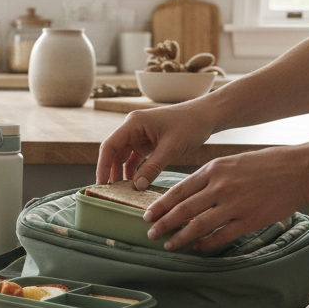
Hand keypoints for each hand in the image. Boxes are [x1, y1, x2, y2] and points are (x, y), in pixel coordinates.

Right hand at [96, 105, 216, 188]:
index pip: (109, 145)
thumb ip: (152, 167)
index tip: (102, 183)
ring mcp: (139, 135)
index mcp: (133, 123)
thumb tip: (137, 186)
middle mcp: (132, 128)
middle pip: (113, 152)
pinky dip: (133, 170)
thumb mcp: (171, 148)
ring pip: (122, 156)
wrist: (207, 116)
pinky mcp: (147, 142)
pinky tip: (134, 183)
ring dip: (121, 172)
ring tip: (121, 190)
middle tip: (110, 191)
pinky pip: (134, 158)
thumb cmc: (190, 125)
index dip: (103, 165)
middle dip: (110, 171)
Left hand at [143, 145, 308, 251]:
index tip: (147, 215)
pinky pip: (222, 235)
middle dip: (163, 223)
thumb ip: (209, 178)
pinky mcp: (250, 219)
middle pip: (183, 209)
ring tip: (168, 244)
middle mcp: (220, 186)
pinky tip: (198, 248)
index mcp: (213, 170)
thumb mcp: (231, 162)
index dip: (160, 205)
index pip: (178, 190)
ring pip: (199, 224)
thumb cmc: (265, 164)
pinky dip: (207, 243)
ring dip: (180, 237)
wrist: (300, 169)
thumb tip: (187, 196)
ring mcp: (235, 204)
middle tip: (150, 233)